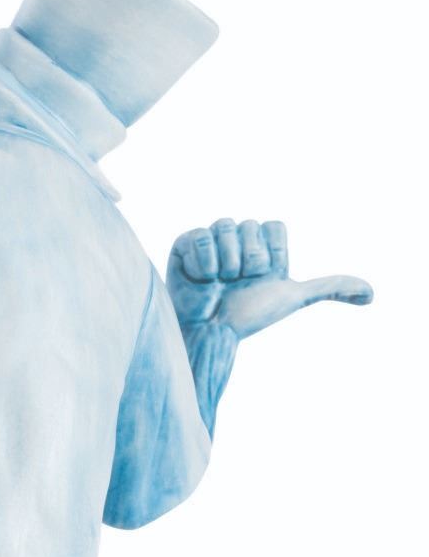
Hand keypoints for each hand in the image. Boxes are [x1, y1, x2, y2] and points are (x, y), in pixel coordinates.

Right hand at [168, 219, 371, 339]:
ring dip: (226, 263)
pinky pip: (200, 236)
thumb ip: (331, 288)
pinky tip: (202, 279)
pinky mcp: (186, 244)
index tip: (263, 277)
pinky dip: (204, 263)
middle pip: (250, 225)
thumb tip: (371, 294)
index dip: (271, 254)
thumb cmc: (248, 316)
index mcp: (261, 245)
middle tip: (238, 282)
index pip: (273, 226)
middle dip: (249, 260)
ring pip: (226, 227)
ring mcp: (211, 239)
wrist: (211, 331)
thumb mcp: (292, 298)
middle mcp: (237, 238)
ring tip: (219, 282)